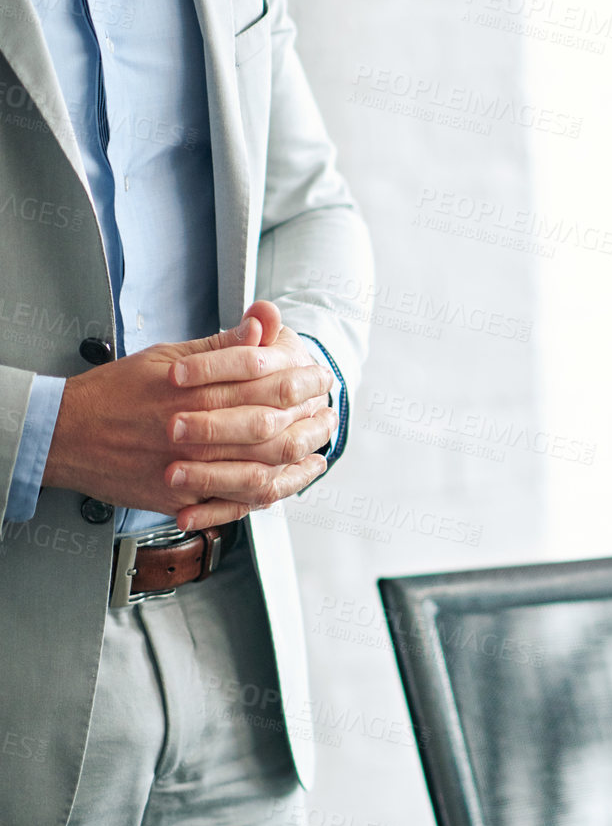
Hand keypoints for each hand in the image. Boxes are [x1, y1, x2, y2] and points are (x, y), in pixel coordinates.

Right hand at [43, 301, 335, 526]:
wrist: (67, 434)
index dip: (301, 378)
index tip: (320, 376)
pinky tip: (287, 483)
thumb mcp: (167, 356)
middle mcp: (194, 429)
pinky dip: (267, 493)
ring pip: (260, 467)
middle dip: (308, 419)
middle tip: (330, 412)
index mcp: (194, 389)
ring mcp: (188, 467)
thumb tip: (261, 325)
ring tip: (320, 448)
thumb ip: (220, 347)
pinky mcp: (181, 496)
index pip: (264, 381)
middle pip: (270, 426)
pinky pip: (234, 501)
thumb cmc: (114, 392)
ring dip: (297, 458)